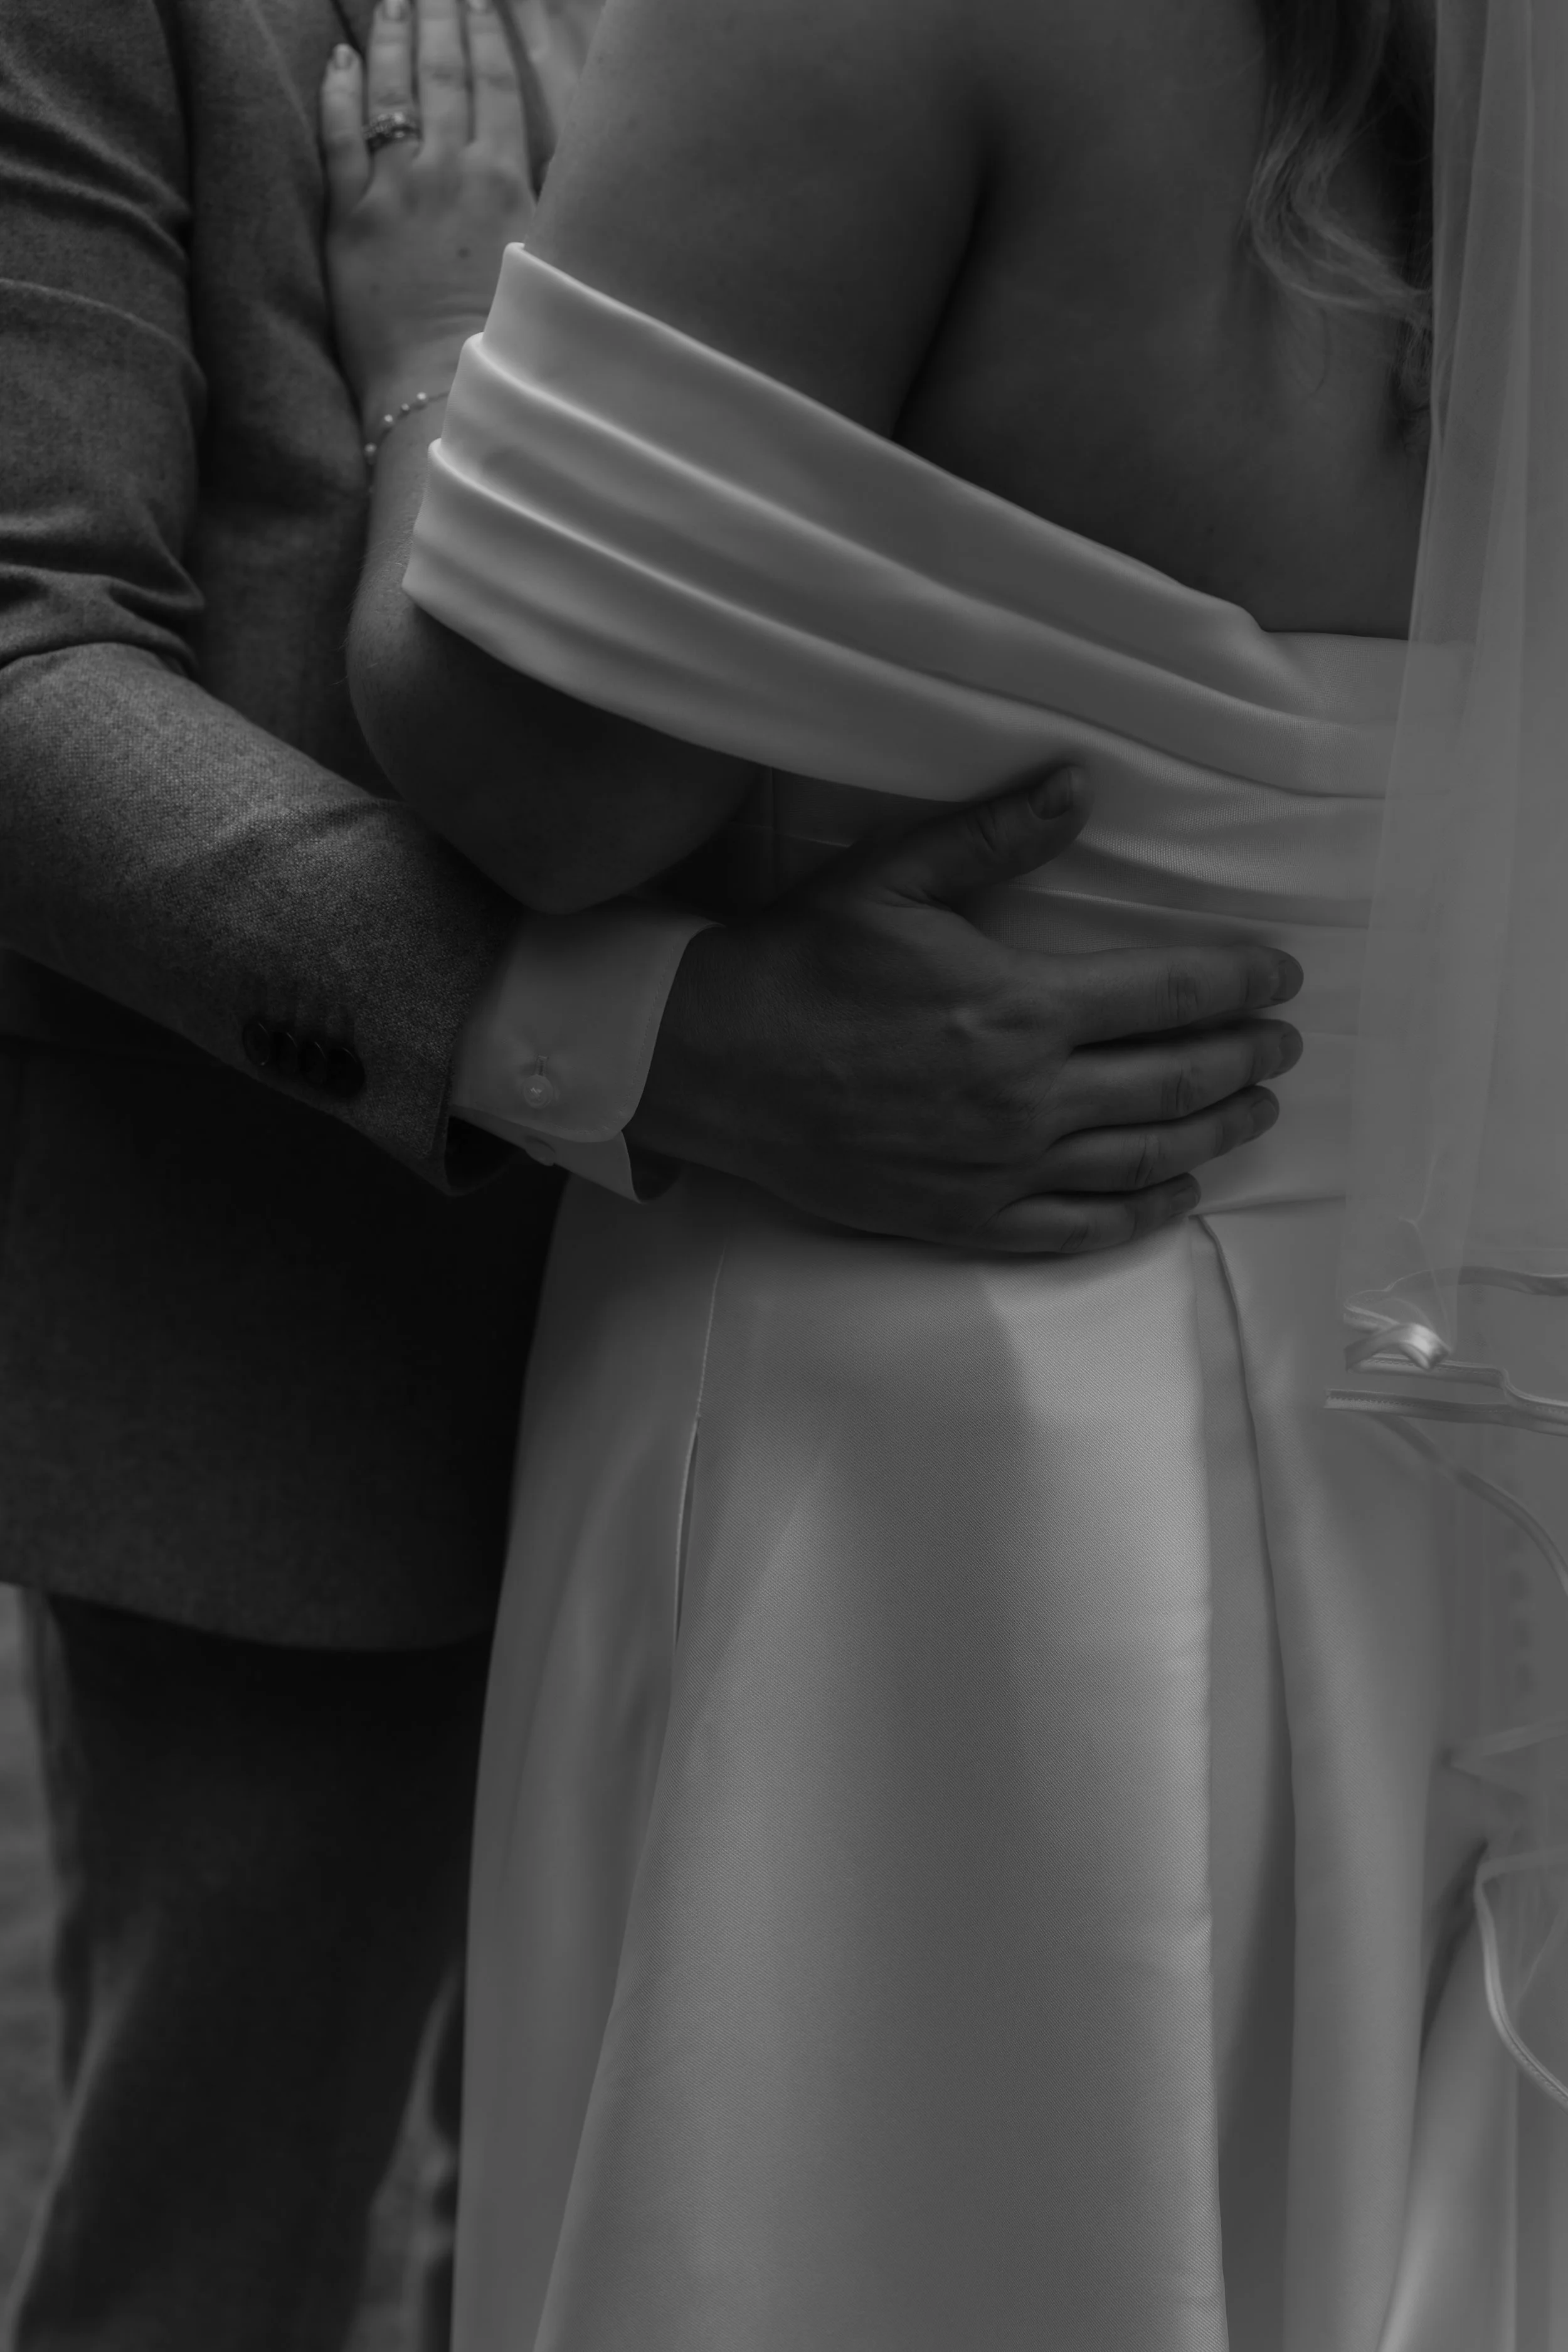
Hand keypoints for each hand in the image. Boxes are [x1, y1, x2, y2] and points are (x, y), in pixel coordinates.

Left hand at [320, 0, 535, 425]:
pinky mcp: (349, 218)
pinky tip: (340, 60)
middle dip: (438, 17)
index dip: (486, 36)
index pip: (495, 87)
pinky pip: (339, 137)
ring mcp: (395, 190)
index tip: (480, 1)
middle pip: (443, 73)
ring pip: (392, 91)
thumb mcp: (548, 265)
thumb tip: (548, 166)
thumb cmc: (510, 341)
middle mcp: (450, 170)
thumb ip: (544, 207)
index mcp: (505, 181)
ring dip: (391, 38)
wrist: (448, 391)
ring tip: (391, 1)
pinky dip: (339, 92)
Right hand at [629, 768, 1303, 1254]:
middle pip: (1175, 1080)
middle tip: (1284, 1045)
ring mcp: (1000, 1168)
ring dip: (1216, 1133)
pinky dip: (1141, 1213)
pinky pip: (1079, 1227)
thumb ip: (995, 835)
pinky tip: (1178, 1193)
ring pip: (1143, 1157)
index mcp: (1019, 1006)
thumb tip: (1081, 783)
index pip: (1170, 993)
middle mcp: (1026, 1097)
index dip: (1240, 982)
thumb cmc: (798, 965)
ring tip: (1256, 1111)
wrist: (709, 1066)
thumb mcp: (890, 877)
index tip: (1283, 976)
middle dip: (1246, 1058)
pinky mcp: (965, 1219)